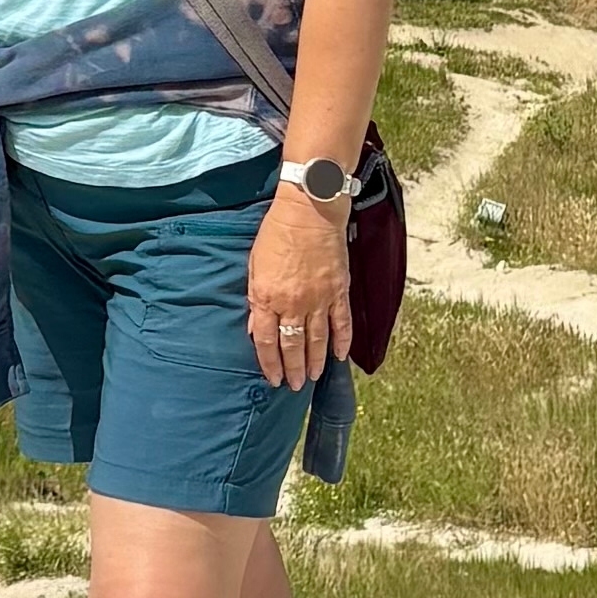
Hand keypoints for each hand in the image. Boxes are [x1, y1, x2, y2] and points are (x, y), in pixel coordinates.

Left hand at [249, 176, 352, 384]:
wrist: (309, 211)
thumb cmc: (276, 233)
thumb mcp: (254, 265)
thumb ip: (255, 299)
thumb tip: (255, 327)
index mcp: (267, 298)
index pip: (266, 341)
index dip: (269, 364)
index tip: (272, 378)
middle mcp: (293, 304)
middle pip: (292, 347)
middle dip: (293, 370)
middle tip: (294, 386)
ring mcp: (318, 300)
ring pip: (317, 341)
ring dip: (315, 363)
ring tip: (313, 379)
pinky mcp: (338, 292)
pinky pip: (341, 324)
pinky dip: (342, 342)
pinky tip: (340, 357)